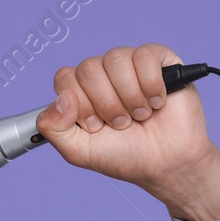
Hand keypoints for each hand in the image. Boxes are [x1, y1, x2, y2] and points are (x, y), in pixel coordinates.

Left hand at [35, 43, 219, 206]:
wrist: (167, 165)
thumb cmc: (126, 156)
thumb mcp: (78, 151)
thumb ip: (53, 127)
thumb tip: (61, 97)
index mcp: (83, 91)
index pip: (65, 78)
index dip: (80, 104)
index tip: (96, 126)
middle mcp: (105, 74)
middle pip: (88, 68)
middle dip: (105, 104)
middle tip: (121, 124)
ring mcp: (131, 65)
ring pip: (115, 58)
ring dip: (128, 97)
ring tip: (140, 116)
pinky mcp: (159, 60)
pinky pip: (144, 55)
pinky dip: (150, 85)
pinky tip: (157, 103)